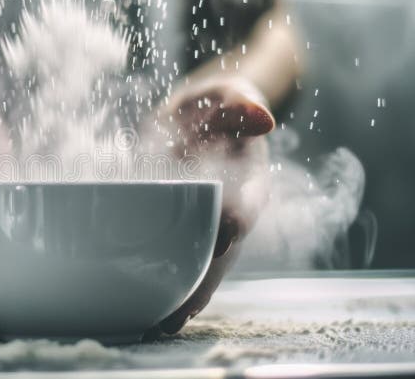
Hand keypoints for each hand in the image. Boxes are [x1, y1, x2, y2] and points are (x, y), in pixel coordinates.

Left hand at [144, 77, 274, 333]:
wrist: (204, 115)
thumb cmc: (219, 104)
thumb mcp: (230, 93)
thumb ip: (242, 102)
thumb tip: (263, 119)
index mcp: (250, 181)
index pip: (246, 207)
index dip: (234, 224)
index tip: (221, 240)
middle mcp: (235, 210)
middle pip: (225, 251)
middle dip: (206, 279)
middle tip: (182, 310)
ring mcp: (212, 222)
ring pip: (204, 263)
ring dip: (187, 292)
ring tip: (162, 321)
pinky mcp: (187, 225)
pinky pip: (184, 256)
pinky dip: (171, 280)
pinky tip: (150, 305)